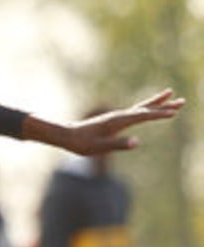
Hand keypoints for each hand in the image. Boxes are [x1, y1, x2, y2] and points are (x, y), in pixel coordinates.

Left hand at [23, 89, 184, 154]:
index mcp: (117, 121)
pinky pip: (133, 113)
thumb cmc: (81, 144)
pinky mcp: (112, 121)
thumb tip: (136, 142)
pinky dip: (144, 109)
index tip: (174, 112)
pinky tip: (147, 110)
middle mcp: (118, 116)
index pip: (143, 116)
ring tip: (171, 97)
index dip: (159, 114)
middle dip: (163, 105)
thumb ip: (118, 144)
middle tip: (182, 100)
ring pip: (140, 109)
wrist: (65, 136)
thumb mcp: (99, 148)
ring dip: (156, 104)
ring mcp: (115, 117)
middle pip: (145, 108)